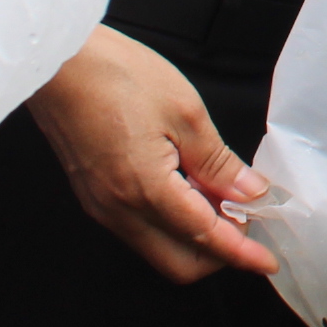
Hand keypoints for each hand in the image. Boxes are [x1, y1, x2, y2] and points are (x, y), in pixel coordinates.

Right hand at [26, 25, 277, 282]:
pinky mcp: (94, 196)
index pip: (204, 239)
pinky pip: (138, 228)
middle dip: (218, 254)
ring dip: (194, 236)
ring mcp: (102, 207)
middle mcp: (118, 211)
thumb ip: (219, 162)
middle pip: (177, 263)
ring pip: (157, 247)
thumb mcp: (186, 114)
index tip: (268, 261)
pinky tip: (191, 189)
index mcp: (145, 191)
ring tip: (224, 199)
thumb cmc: (118, 76)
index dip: (241, 253)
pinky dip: (171, 221)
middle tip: (248, 222)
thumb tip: (249, 192)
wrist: (58, 63)